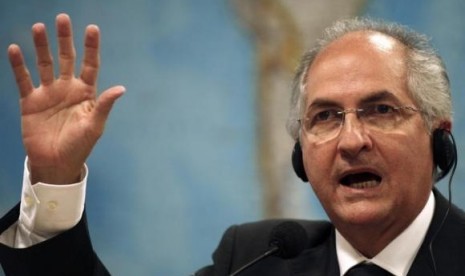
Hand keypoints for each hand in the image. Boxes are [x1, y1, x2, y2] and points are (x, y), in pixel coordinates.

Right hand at [8, 13, 124, 183]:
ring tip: (38, 27)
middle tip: (62, 18)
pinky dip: (18, 65)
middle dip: (64, 39)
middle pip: (66, 58)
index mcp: (86, 93)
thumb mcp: (94, 126)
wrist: (56, 163)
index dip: (91, 47)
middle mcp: (67, 88)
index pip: (90, 64)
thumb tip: (121, 88)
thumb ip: (103, 105)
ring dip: (41, 46)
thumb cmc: (80, 146)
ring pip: (44, 64)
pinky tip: (15, 49)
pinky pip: (24, 79)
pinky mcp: (30, 101)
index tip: (92, 28)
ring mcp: (48, 93)